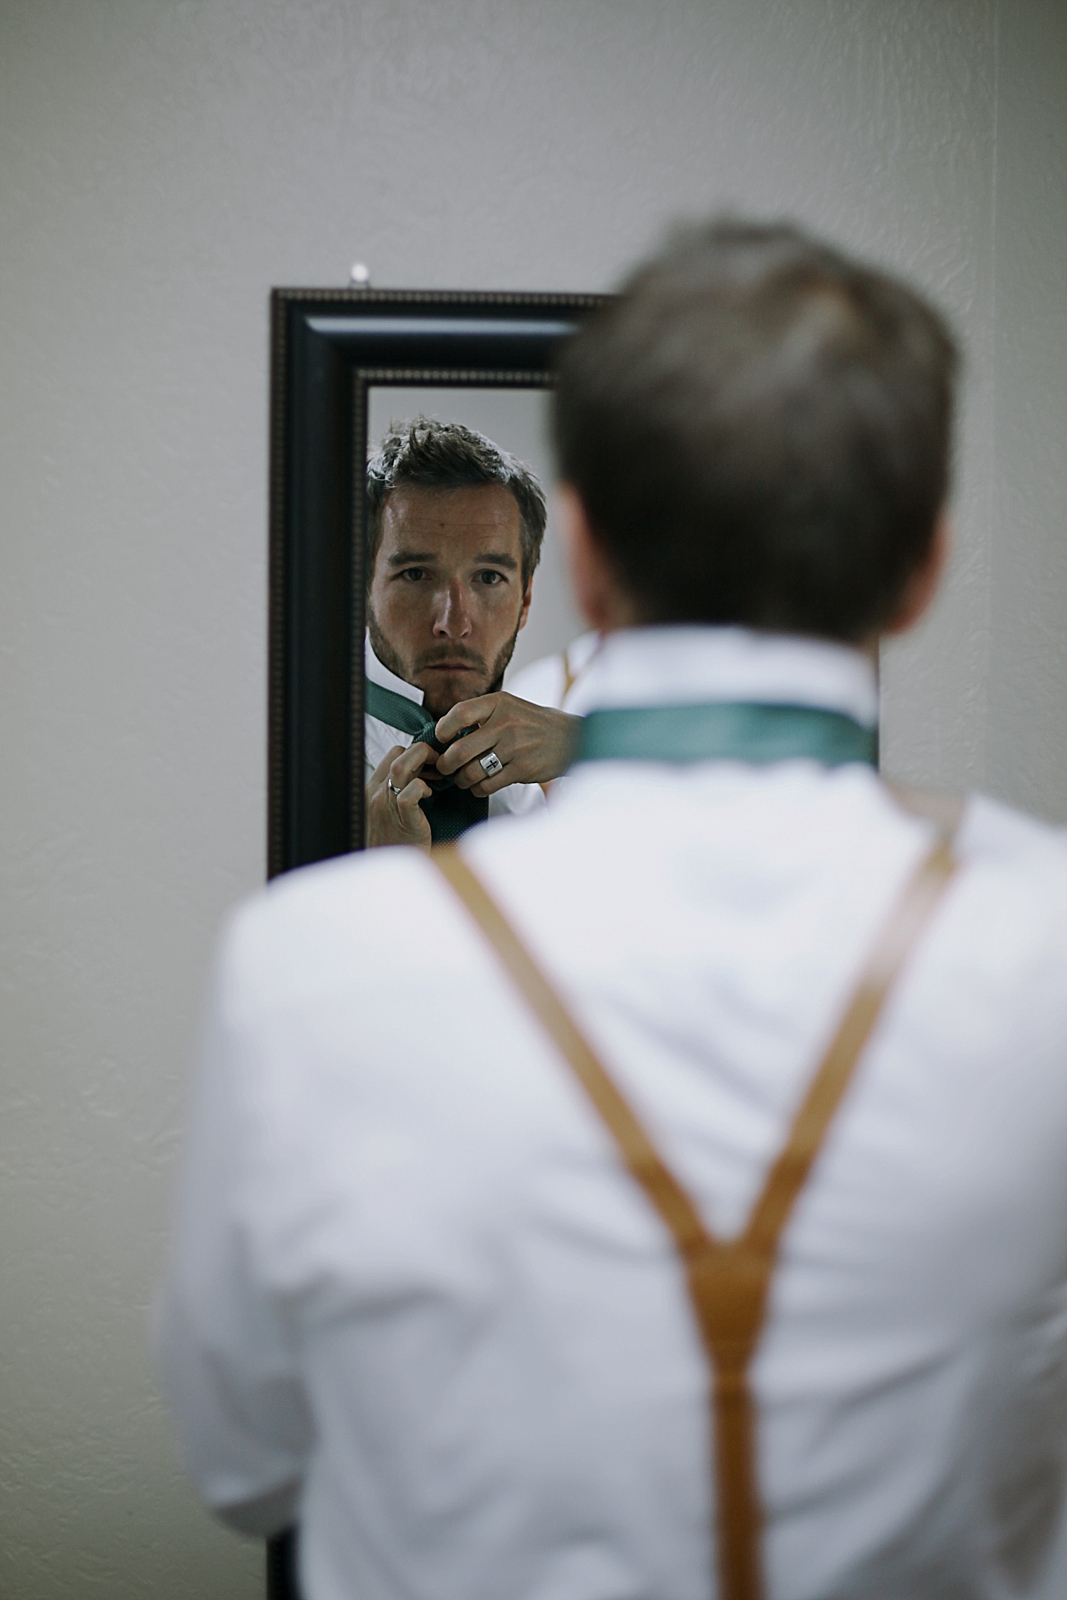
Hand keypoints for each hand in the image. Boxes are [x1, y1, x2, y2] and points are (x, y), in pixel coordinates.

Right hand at [366, 743, 435, 848]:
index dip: (414, 752)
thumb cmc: (395, 841)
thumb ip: (397, 790)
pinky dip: (423, 788)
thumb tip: (420, 771)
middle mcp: (376, 793)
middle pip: (397, 754)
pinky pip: (410, 793)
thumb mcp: (389, 811)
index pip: (392, 754)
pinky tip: (429, 795)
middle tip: (438, 764)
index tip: (429, 762)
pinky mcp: (402, 819)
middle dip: (423, 752)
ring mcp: (386, 806)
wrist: (391, 872)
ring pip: (400, 768)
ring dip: (424, 765)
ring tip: (436, 776)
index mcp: (372, 788)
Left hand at [434, 694, 580, 794]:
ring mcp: (515, 747)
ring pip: (472, 772)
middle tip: (444, 767)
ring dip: (461, 779)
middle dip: (445, 764)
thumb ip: (480, 715)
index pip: (459, 713)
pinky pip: (488, 785)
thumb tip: (444, 732)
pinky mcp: (522, 769)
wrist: (569, 738)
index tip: (441, 738)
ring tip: (462, 778)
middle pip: (460, 750)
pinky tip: (479, 785)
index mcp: (498, 703)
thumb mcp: (508, 706)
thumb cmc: (532, 723)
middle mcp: (505, 724)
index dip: (443, 729)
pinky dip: (477, 789)